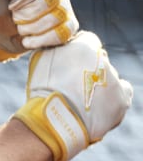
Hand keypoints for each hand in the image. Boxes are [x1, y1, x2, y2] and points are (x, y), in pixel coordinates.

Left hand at [0, 0, 79, 61]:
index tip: (10, 5)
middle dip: (27, 14)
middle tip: (13, 15)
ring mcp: (62, 0)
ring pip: (59, 16)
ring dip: (31, 28)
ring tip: (19, 26)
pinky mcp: (66, 21)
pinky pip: (65, 32)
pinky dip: (42, 40)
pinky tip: (28, 39)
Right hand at [13, 31, 132, 160]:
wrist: (53, 121)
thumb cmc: (42, 91)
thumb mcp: (39, 60)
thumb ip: (53, 47)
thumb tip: (58, 45)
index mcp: (82, 46)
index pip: (85, 39)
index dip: (76, 52)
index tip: (67, 63)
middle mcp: (102, 59)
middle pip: (97, 59)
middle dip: (87, 68)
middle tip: (71, 84)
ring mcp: (114, 79)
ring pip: (108, 76)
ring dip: (98, 84)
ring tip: (80, 100)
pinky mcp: (122, 99)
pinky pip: (122, 92)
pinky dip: (113, 97)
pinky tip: (99, 105)